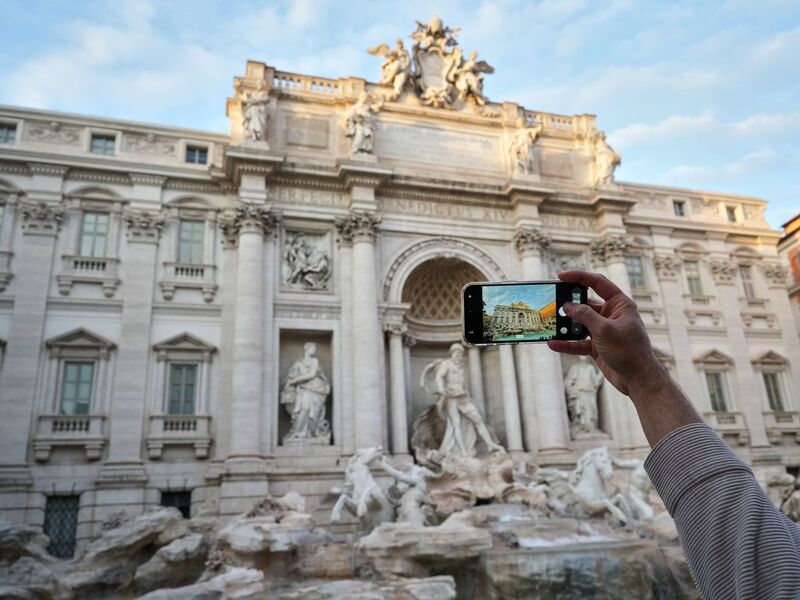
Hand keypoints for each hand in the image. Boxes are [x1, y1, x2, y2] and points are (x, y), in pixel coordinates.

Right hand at [547, 270, 663, 396]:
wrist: (638, 379)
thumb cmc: (629, 351)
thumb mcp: (604, 329)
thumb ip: (584, 315)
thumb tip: (568, 306)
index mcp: (619, 304)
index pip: (598, 283)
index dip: (579, 277)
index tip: (561, 276)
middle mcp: (611, 315)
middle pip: (585, 303)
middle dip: (569, 304)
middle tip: (553, 302)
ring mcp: (603, 330)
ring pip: (579, 323)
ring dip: (566, 326)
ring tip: (551, 325)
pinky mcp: (597, 346)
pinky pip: (578, 341)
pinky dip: (567, 343)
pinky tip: (554, 343)